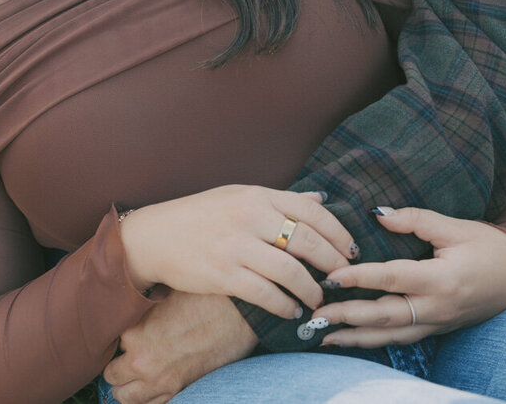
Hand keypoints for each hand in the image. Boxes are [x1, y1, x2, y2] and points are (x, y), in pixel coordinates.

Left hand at [103, 292, 257, 403]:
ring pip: (124, 398)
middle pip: (111, 375)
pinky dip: (148, 398)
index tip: (129, 336)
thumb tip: (135, 307)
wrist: (238, 313)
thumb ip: (144, 310)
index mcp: (133, 334)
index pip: (109, 345)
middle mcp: (141, 362)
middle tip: (130, 356)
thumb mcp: (166, 295)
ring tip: (136, 376)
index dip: (120, 339)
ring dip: (127, 387)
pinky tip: (153, 386)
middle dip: (118, 366)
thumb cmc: (205, 298)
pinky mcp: (179, 390)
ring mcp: (159, 381)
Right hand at [120, 186, 354, 318]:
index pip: (312, 211)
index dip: (338, 233)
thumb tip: (319, 199)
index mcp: (257, 196)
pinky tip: (292, 310)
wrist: (155, 236)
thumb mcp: (239, 195)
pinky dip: (285, 305)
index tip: (350, 249)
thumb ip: (279, 201)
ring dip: (311, 290)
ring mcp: (236, 246)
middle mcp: (249, 217)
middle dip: (332, 263)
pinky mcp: (223, 275)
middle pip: (308, 242)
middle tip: (342, 277)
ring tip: (318, 298)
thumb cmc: (200, 215)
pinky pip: (266, 294)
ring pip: (291, 271)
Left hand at [311, 207, 505, 346]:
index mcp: (442, 280)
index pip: (391, 279)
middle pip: (384, 315)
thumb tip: (377, 215)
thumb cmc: (492, 246)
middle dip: (347, 316)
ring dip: (355, 337)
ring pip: (390, 336)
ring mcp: (439, 323)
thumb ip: (415, 220)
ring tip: (322, 336)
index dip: (358, 277)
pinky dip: (375, 341)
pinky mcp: (439, 330)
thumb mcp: (457, 227)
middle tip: (314, 313)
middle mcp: (438, 308)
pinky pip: (402, 339)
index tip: (330, 275)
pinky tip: (353, 339)